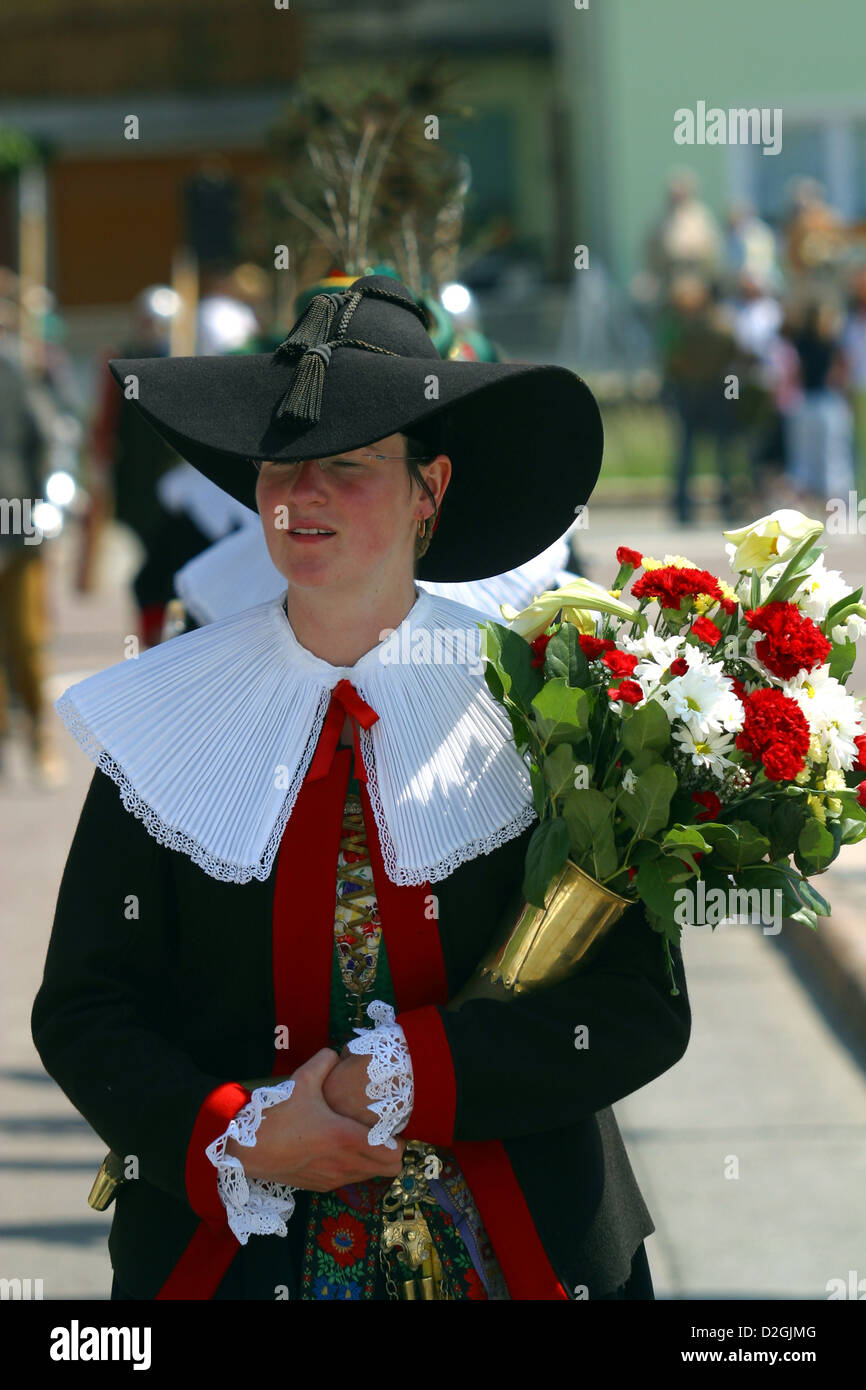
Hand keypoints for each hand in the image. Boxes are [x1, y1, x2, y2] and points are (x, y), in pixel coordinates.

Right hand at [224, 1048, 402, 1190]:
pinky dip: (352, 1168)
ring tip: (361, 1139)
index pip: (393, 1154)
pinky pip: (349, 1180)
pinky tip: (339, 1149)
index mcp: (346, 1138)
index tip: (394, 1126)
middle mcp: (344, 1164)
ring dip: (372, 1160)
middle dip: (392, 1152)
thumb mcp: (302, 1080)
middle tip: (383, 1133)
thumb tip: (338, 1054)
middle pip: (389, 1170)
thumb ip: (325, 1061)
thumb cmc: (276, 1115)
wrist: (244, 1149)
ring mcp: (332, 1178)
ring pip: (369, 1176)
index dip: (400, 1141)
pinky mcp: (319, 1186)